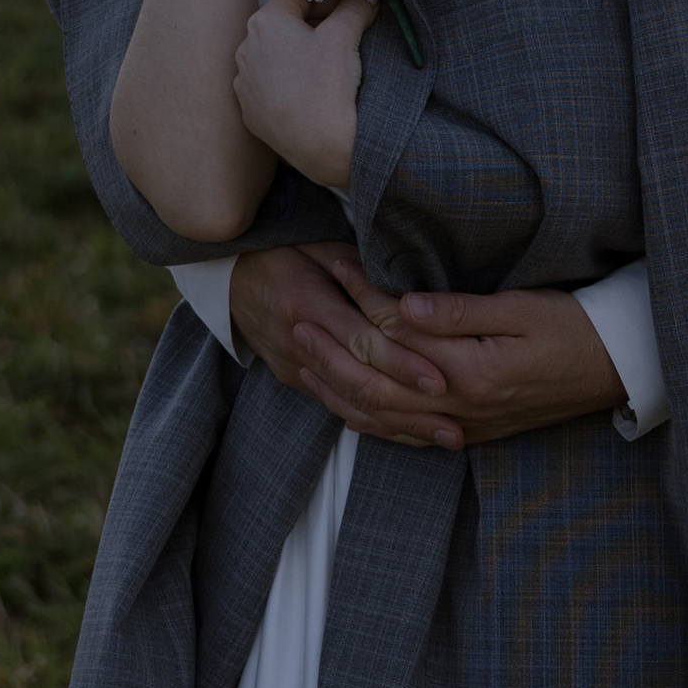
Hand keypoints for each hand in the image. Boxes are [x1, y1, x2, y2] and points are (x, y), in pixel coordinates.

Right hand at [227, 245, 460, 450]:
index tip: (441, 380)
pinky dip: (378, 425)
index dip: (403, 364)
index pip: (363, 342)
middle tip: (456, 427)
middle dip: (412, 411)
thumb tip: (416, 301)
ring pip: (351, 407)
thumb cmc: (289, 251)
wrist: (231, 273)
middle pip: (360, 386)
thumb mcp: (327, 249)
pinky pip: (340, 408)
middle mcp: (299, 344)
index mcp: (307, 304)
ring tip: (446, 438)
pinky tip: (412, 435)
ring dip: (401, 427)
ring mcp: (294, 368)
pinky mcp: (294, 381)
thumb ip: (368, 276)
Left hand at [228, 246, 626, 449]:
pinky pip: (407, 435)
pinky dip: (370, 421)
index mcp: (469, 372)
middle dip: (331, 352)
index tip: (335, 267)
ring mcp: (463, 426)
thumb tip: (402, 305)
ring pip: (383, 417)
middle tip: (294, 319)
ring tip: (303, 359)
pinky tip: (346, 408)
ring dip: (339, 390)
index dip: (360, 300)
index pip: (394, 336)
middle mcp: (458, 407)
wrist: (616, 370)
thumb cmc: (574, 328)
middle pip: (375, 384)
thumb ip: (460, 312)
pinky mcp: (471, 432)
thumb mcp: (522, 310)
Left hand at [232, 0, 370, 191]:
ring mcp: (245, 85)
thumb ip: (355, 6)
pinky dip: (291, 85)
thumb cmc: (328, 84)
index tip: (351, 7)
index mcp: (263, 23)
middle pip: (286, 27)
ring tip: (330, 68)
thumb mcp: (345, 36)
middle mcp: (245, 50)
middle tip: (346, 35)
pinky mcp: (251, 114)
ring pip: (277, 58)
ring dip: (301, 56)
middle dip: (316, 27)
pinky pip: (272, 89)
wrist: (322, 148)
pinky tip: (313, 93)